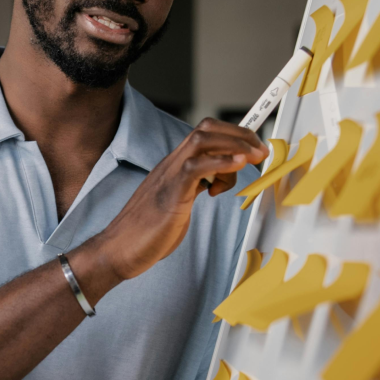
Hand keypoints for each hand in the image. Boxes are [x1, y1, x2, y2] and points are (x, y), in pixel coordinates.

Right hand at [84, 118, 266, 283]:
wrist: (118, 250)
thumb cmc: (146, 233)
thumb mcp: (178, 203)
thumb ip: (194, 188)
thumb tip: (214, 183)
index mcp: (174, 167)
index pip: (205, 135)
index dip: (233, 134)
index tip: (254, 146)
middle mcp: (172, 165)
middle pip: (206, 129)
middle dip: (240, 134)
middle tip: (261, 151)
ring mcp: (169, 176)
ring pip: (202, 140)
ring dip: (234, 144)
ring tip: (253, 158)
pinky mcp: (171, 193)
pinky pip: (196, 167)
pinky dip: (220, 162)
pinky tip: (237, 166)